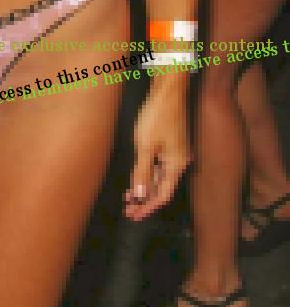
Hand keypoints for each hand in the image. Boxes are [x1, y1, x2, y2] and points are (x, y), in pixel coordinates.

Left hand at [124, 80, 190, 220]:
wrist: (169, 90)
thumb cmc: (157, 116)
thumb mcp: (145, 146)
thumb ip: (142, 173)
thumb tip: (139, 197)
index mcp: (177, 166)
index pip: (163, 195)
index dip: (147, 207)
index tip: (133, 216)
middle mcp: (180, 162)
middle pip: (162, 188)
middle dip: (144, 200)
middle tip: (128, 210)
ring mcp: (177, 152)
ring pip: (160, 177)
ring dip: (145, 187)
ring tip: (128, 197)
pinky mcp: (172, 143)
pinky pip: (160, 165)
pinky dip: (148, 173)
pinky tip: (137, 177)